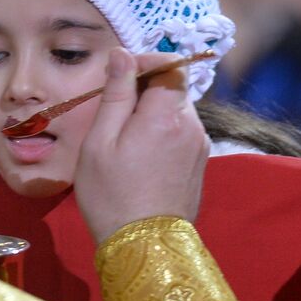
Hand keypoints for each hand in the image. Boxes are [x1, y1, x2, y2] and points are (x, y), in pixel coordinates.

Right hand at [74, 48, 210, 243]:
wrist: (143, 247)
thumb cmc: (111, 195)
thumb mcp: (100, 141)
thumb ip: (117, 93)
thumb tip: (123, 54)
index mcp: (167, 115)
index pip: (171, 64)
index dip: (146, 61)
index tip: (120, 74)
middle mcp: (192, 126)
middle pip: (175, 87)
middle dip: (146, 88)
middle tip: (115, 110)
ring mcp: (199, 147)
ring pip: (177, 111)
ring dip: (153, 112)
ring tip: (124, 137)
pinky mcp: (199, 164)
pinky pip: (182, 133)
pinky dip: (162, 132)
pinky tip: (140, 155)